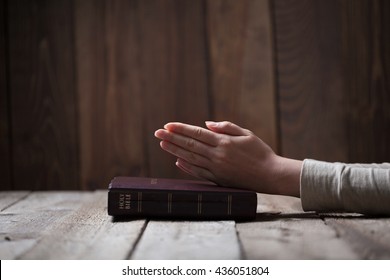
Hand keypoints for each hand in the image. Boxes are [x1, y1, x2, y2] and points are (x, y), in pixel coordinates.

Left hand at [154, 121, 301, 196]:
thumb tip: (207, 124)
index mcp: (224, 143)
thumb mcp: (247, 134)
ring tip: (163, 144)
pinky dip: (187, 167)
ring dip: (175, 151)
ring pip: (191, 159)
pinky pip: (198, 173)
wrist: (271, 175)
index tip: (168, 125)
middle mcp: (217, 156)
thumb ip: (226, 127)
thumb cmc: (261, 152)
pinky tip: (177, 161)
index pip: (197, 134)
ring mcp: (216, 169)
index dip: (181, 129)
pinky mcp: (218, 180)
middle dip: (172, 138)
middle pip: (190, 145)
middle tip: (157, 133)